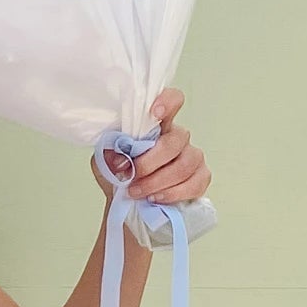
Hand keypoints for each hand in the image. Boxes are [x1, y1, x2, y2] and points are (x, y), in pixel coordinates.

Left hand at [96, 89, 211, 204]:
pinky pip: (195, 184)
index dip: (168, 102)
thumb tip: (119, 157)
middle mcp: (178, 138)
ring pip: (184, 165)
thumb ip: (109, 155)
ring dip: (158, 182)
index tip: (154, 113)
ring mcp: (192, 157)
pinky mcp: (200, 178)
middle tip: (131, 177)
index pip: (172, 100)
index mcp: (157, 126)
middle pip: (175, 141)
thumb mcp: (106, 163)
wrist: (128, 206)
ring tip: (137, 192)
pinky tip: (156, 198)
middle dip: (150, 163)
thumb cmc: (121, 178)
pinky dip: (172, 194)